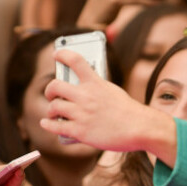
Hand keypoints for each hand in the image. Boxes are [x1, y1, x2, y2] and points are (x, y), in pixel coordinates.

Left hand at [41, 49, 172, 155]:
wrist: (140, 128)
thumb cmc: (129, 112)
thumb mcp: (113, 92)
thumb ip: (97, 89)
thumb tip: (80, 93)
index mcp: (96, 83)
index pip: (75, 60)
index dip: (63, 54)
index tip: (57, 54)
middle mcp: (86, 96)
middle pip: (54, 86)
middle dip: (49, 91)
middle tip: (52, 95)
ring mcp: (81, 114)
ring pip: (53, 107)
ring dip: (50, 111)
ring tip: (53, 113)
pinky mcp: (79, 131)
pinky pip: (55, 126)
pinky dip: (48, 124)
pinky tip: (46, 123)